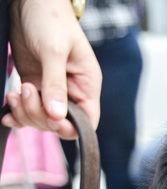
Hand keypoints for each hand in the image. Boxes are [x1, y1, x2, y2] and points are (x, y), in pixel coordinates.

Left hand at [2, 0, 101, 138]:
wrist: (31, 3)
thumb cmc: (51, 21)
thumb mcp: (54, 51)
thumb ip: (56, 84)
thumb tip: (57, 116)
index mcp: (87, 85)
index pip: (88, 120)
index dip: (72, 127)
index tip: (53, 119)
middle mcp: (72, 92)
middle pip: (60, 124)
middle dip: (40, 115)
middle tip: (27, 90)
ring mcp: (52, 90)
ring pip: (42, 119)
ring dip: (25, 112)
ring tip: (16, 91)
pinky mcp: (35, 85)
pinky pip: (28, 110)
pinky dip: (17, 114)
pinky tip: (7, 111)